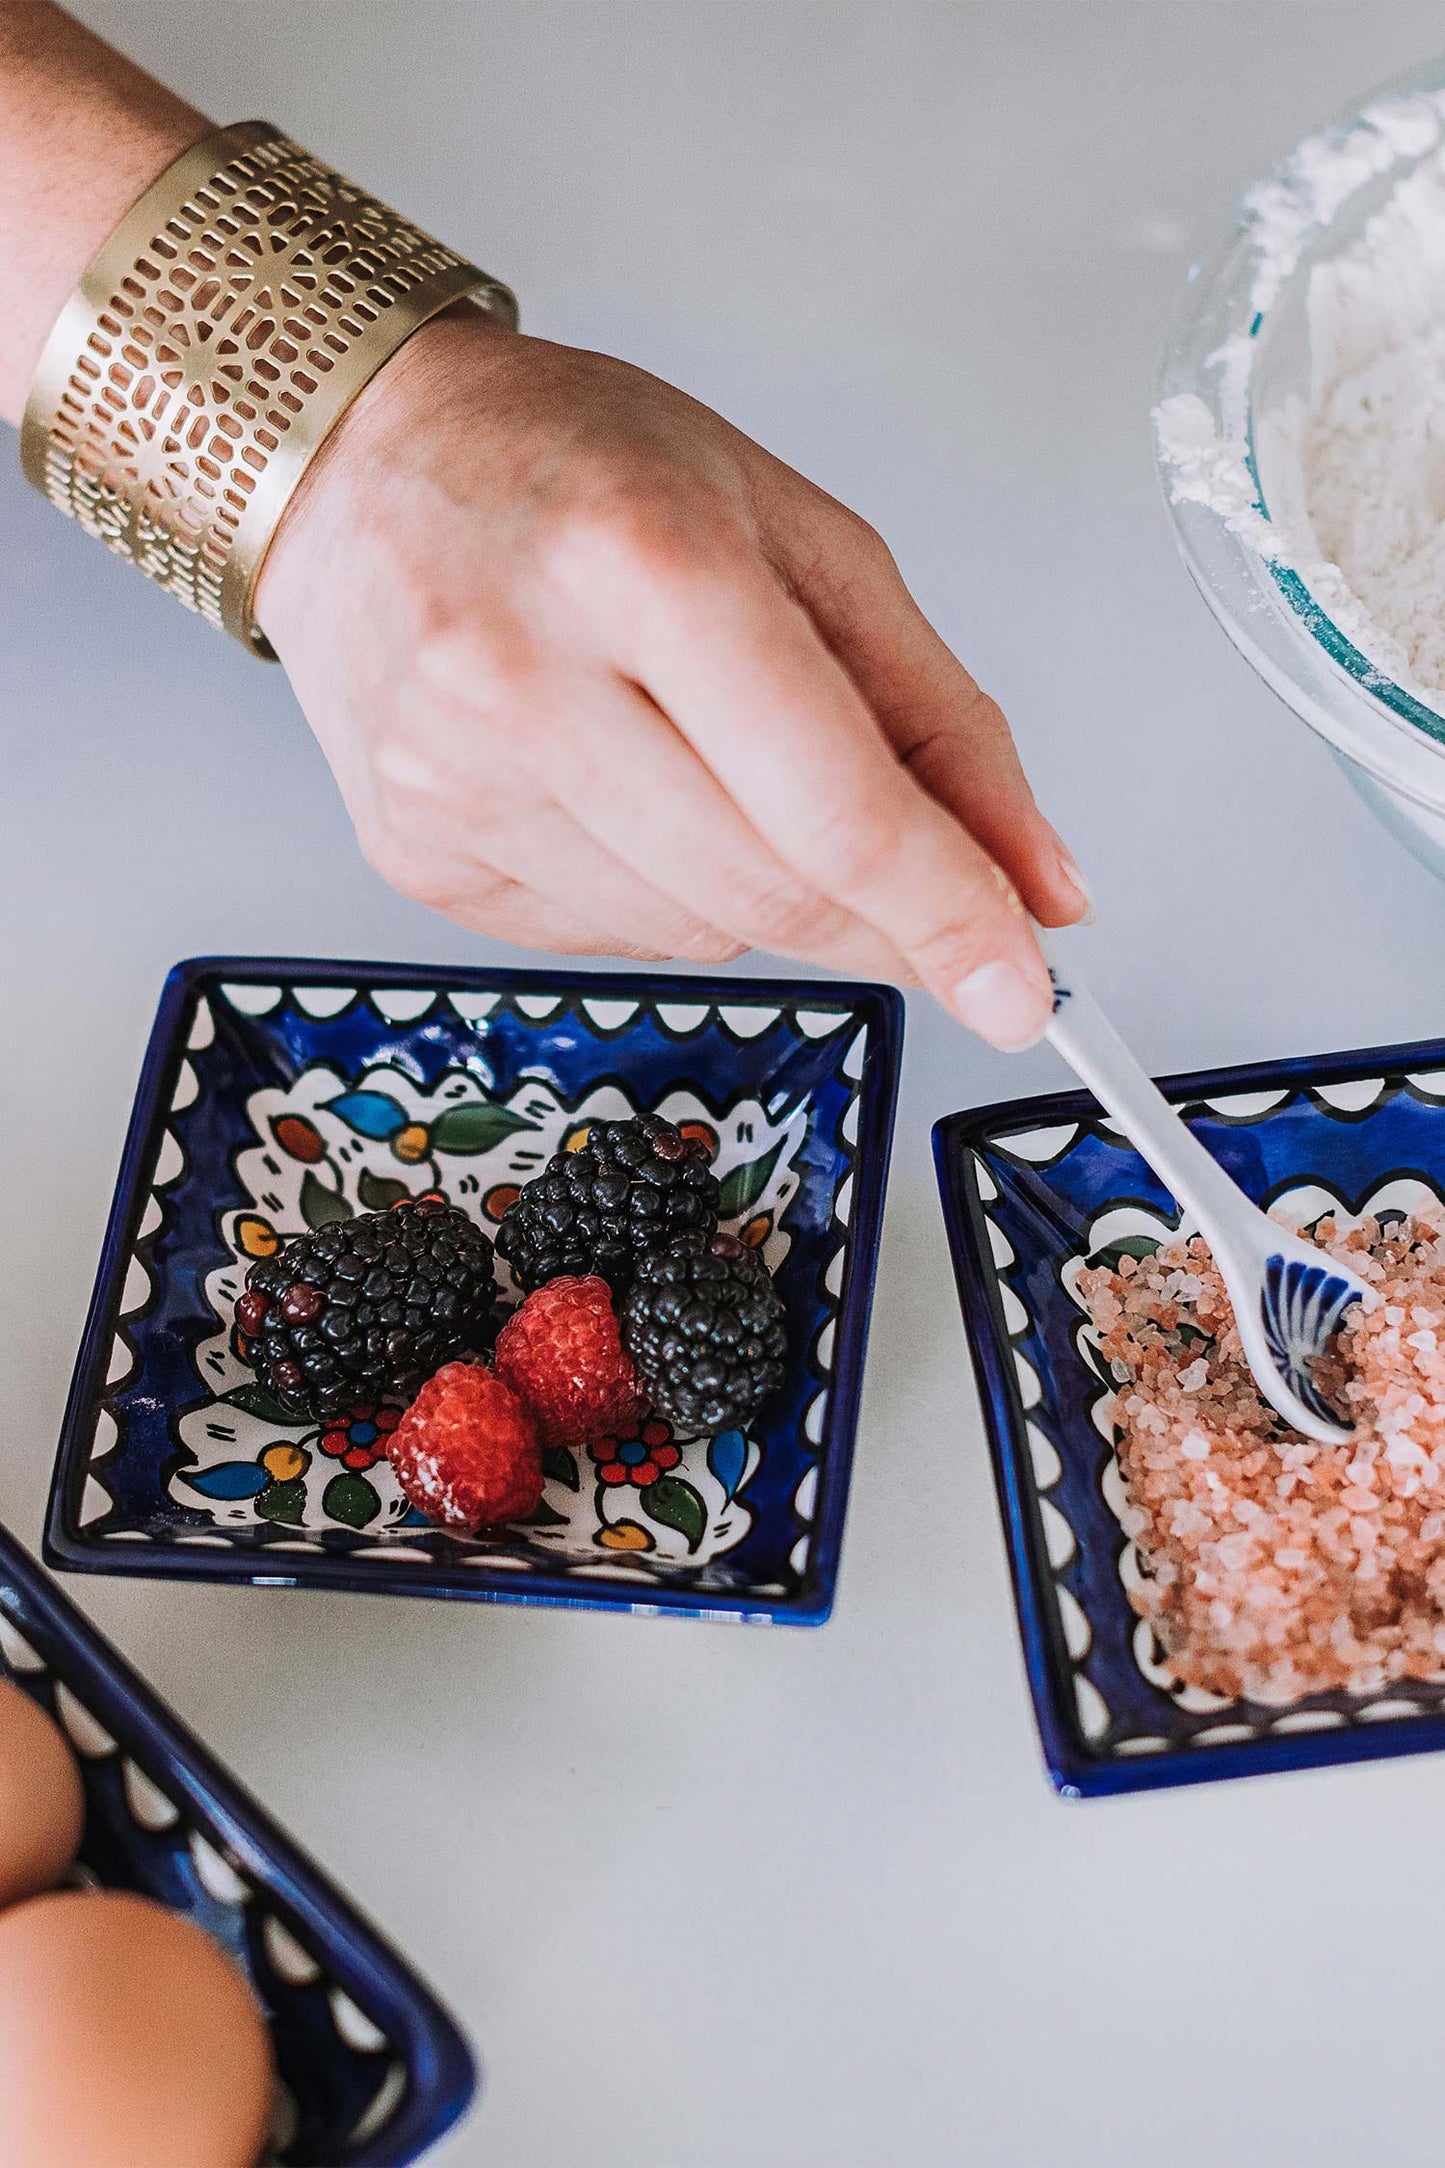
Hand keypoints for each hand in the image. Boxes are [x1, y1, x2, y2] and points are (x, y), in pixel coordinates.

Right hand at [256, 306, 1088, 1046]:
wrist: (358, 464)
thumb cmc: (582, 470)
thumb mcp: (801, 539)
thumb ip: (938, 720)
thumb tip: (1038, 887)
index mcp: (645, 562)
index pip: (833, 808)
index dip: (948, 916)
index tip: (1022, 989)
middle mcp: (524, 678)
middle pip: (769, 893)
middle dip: (876, 917)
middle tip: (918, 894)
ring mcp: (452, 782)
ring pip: (697, 935)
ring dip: (762, 892)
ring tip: (713, 762)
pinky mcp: (415, 855)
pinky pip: (611, 941)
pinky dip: (667, 895)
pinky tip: (627, 792)